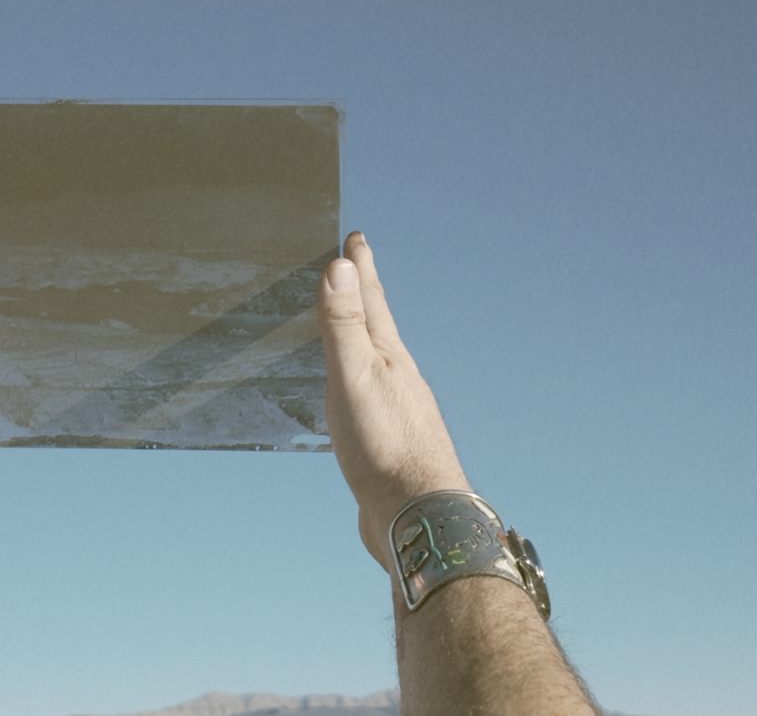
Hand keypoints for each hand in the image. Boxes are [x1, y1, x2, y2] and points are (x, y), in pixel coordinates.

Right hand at [319, 232, 471, 573]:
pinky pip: (365, 398)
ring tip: (347, 327)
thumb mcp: (355, 378)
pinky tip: (350, 397)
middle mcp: (397, 378)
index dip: (360, 268)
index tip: (356, 240)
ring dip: (359, 338)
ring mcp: (394, 411)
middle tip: (353, 267)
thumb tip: (339, 265)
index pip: (370, 300)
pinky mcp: (386, 444)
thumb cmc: (385, 448)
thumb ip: (344, 325)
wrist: (417, 517)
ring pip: (372, 363)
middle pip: (376, 327)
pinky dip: (353, 382)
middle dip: (362, 295)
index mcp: (388, 357)